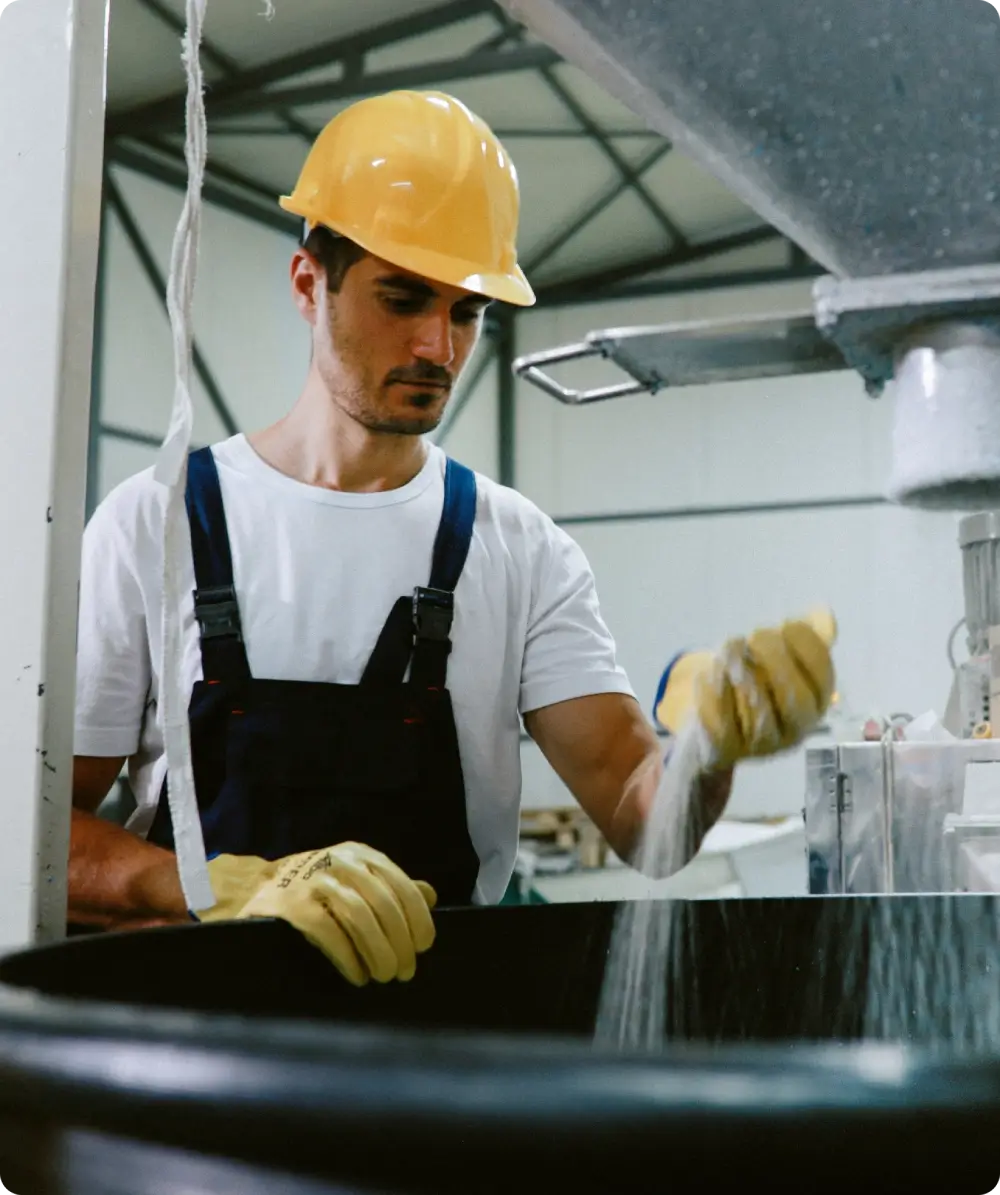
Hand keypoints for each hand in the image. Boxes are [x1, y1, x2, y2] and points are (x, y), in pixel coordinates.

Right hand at [195, 843, 436, 985]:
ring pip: (359, 917)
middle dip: (400, 942)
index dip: (417, 918)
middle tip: (405, 971)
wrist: (259, 888)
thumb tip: (430, 896)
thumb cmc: (318, 888)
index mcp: (361, 854)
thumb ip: (391, 886)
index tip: (424, 946)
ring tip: (384, 976)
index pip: (400, 884)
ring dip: (378, 951)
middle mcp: (340, 861)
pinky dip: (348, 957)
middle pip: (383, 903)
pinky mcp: (292, 905)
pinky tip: (357, 975)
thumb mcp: (356, 878)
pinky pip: (328, 932)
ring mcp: (314, 880)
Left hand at [655, 608, 836, 770]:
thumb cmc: (753, 688)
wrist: (715, 732)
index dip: (808, 648)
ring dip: (743, 673)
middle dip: (777, 660)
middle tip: (757, 635)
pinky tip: (709, 671)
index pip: (823, 678)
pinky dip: (715, 694)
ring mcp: (762, 745)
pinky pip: (723, 723)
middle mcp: (795, 730)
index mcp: (815, 704)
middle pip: (795, 699)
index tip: (787, 626)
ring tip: (730, 647)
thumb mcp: (777, 662)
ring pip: (758, 712)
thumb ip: (798, 640)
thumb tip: (823, 614)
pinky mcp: (727, 749)